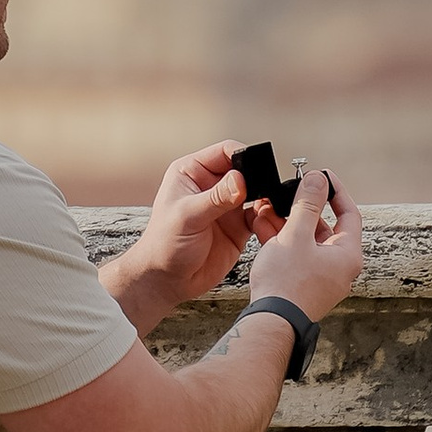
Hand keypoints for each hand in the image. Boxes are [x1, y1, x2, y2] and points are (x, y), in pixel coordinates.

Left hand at [111, 141, 273, 327]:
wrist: (168, 280)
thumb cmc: (163, 245)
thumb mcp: (187, 216)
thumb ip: (215, 197)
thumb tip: (240, 180)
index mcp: (193, 172)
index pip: (225, 151)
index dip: (243, 156)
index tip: (255, 169)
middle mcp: (212, 186)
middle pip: (245, 170)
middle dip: (258, 177)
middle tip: (262, 190)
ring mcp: (226, 206)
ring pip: (256, 192)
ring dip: (265, 197)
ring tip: (265, 207)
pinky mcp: (238, 226)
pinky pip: (260, 215)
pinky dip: (267, 217)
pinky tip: (265, 223)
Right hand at [248, 160, 364, 324]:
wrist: (270, 322)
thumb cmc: (286, 284)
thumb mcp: (296, 235)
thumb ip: (307, 204)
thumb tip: (318, 179)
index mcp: (347, 256)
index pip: (349, 214)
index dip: (336, 191)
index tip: (322, 176)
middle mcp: (339, 268)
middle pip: (324, 227)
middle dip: (302, 208)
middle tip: (287, 192)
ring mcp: (321, 278)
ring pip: (306, 241)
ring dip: (287, 223)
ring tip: (267, 208)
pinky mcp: (303, 285)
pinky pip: (296, 255)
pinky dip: (282, 240)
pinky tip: (262, 227)